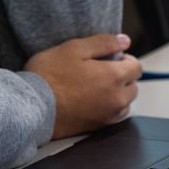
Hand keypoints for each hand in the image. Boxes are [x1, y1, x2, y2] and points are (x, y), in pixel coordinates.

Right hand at [24, 33, 142, 138]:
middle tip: (98, 70)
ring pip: (124, 103)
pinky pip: (112, 115)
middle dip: (122, 76)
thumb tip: (124, 41)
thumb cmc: (49, 75)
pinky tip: (87, 99)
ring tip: (92, 86)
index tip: (108, 57)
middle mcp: (116, 99)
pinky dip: (107, 107)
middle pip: (133, 86)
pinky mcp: (97, 128)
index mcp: (114, 77)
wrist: (31, 106)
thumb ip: (104, 42)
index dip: (124, 58)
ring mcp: (107, 116)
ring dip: (116, 93)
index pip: (137, 67)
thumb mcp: (75, 48)